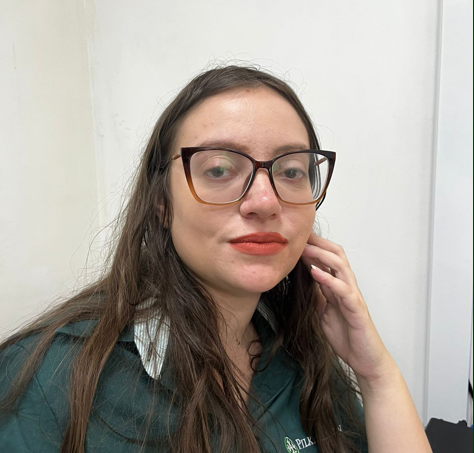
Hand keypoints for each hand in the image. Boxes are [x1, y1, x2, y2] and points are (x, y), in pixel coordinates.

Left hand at [301, 233, 393, 387]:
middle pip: (336, 255)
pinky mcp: (356, 309)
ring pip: (341, 267)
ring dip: (321, 256)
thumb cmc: (347, 336)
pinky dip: (328, 278)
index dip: (314, 247)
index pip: (328, 259)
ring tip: (304, 249)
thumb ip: (318, 297)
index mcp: (338, 287)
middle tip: (300, 235)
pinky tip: (315, 272)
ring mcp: (353, 296)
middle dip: (318, 243)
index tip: (296, 238)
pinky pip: (343, 289)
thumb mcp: (324, 313)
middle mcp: (347, 287)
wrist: (366, 360)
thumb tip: (304, 283)